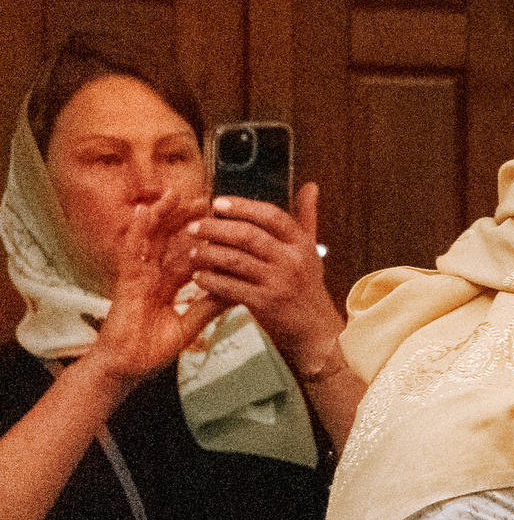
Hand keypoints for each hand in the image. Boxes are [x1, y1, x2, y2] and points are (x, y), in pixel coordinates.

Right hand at [84, 190, 222, 388]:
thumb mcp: (188, 326)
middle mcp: (153, 276)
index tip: (224, 222)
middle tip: (206, 200)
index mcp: (168, 285)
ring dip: (162, 216)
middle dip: (187, 220)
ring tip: (176, 194)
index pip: (190, 256)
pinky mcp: (125, 282)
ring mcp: (138, 276)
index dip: (205, 239)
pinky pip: (130, 252)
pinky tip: (143, 213)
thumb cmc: (149, 351)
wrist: (124, 368)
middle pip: (171, 241)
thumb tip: (236, 291)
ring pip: (150, 239)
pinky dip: (136, 232)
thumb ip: (208, 307)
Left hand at [186, 183, 347, 382]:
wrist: (316, 332)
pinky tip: (198, 277)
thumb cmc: (307, 289)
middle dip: (217, 228)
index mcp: (302, 244)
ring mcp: (280, 282)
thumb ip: (306, 218)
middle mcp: (293, 260)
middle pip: (250, 235)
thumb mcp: (311, 252)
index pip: (272, 216)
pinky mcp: (266, 303)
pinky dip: (211, 281)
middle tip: (194, 226)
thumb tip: (311, 186)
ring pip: (236, 260)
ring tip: (192, 251)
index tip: (217, 202)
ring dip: (209, 254)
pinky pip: (231, 287)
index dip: (243, 207)